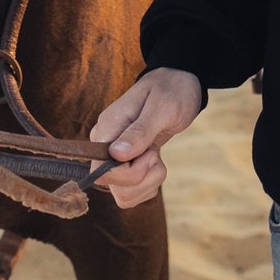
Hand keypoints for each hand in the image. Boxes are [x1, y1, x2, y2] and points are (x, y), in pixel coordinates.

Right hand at [90, 68, 203, 207]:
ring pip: (122, 194)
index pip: (101, 171)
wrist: (177, 85)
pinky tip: (155, 164)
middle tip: (155, 153)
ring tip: (156, 157)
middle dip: (142, 178)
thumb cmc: (171, 91)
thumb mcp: (162, 108)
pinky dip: (149, 185)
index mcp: (107, 128)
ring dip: (147, 182)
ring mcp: (113, 157)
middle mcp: (104, 145)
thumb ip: (139, 132)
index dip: (128, 174)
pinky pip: (132, 192)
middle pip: (112, 186)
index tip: (150, 154)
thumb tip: (116, 154)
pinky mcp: (125, 166)